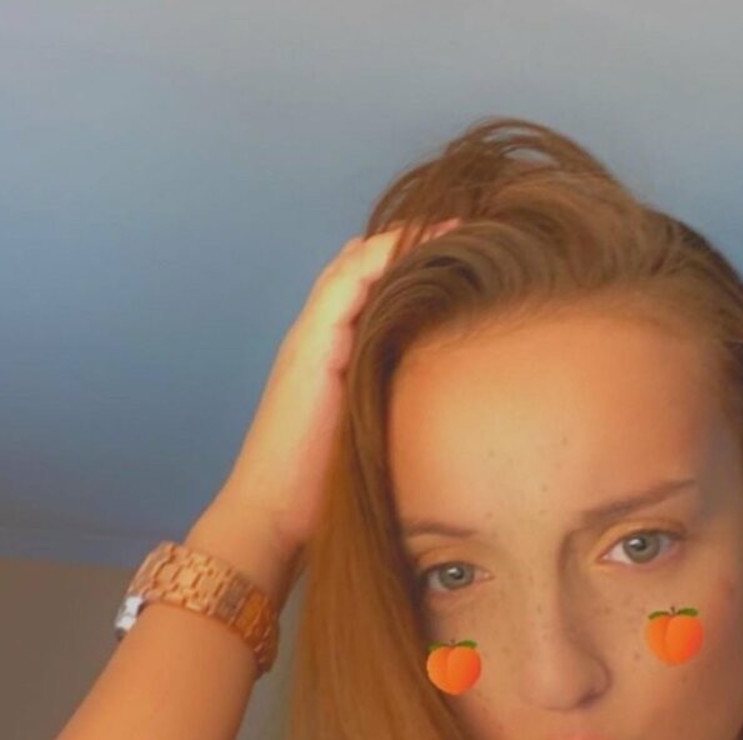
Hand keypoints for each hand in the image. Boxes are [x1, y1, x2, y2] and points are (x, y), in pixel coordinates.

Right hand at [217, 217, 460, 570]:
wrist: (273, 514)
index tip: (467, 256)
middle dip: (414, 242)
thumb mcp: (374, 438)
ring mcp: (312, 338)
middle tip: (469, 225)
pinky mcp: (310, 346)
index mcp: (337, 358)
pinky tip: (421, 245)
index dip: (416, 267)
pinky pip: (346, 282)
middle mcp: (322, 338)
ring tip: (456, 223)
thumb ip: (398, 412)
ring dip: (405, 239)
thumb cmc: (324, 492)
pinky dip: (382, 258)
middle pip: (365, 267)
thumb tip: (448, 411)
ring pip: (356, 264)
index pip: (374, 292)